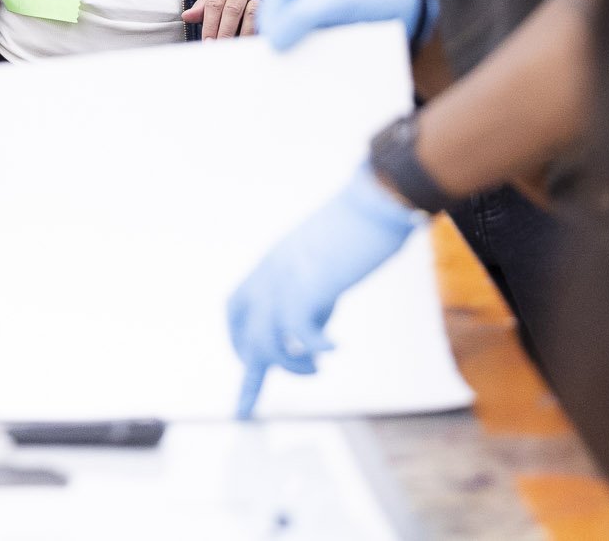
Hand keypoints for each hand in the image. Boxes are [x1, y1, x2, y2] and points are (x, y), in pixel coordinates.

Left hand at [183, 0, 287, 37]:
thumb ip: (205, 2)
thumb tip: (187, 17)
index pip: (214, 3)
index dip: (209, 24)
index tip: (207, 41)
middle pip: (232, 9)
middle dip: (224, 31)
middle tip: (220, 47)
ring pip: (251, 13)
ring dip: (243, 33)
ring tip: (237, 47)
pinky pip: (267, 14)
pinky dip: (260, 28)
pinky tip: (255, 39)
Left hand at [227, 166, 419, 416]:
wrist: (372, 201)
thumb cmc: (357, 231)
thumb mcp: (322, 269)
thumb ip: (312, 299)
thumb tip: (310, 332)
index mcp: (271, 266)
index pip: (236, 308)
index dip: (238, 338)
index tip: (248, 364)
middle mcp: (271, 274)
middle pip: (246, 333)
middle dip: (250, 373)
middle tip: (252, 406)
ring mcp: (287, 279)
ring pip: (266, 341)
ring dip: (291, 365)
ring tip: (316, 368)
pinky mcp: (310, 284)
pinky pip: (299, 333)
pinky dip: (316, 348)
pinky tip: (335, 348)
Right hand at [255, 0, 432, 52]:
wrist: (410, 10)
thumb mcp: (331, 1)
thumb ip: (298, 17)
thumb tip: (273, 41)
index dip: (270, 17)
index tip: (270, 42)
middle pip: (282, 9)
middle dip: (280, 30)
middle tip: (276, 54)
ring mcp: (321, 2)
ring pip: (294, 24)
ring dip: (292, 41)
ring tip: (290, 60)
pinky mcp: (331, 21)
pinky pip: (310, 35)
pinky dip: (307, 47)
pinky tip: (308, 59)